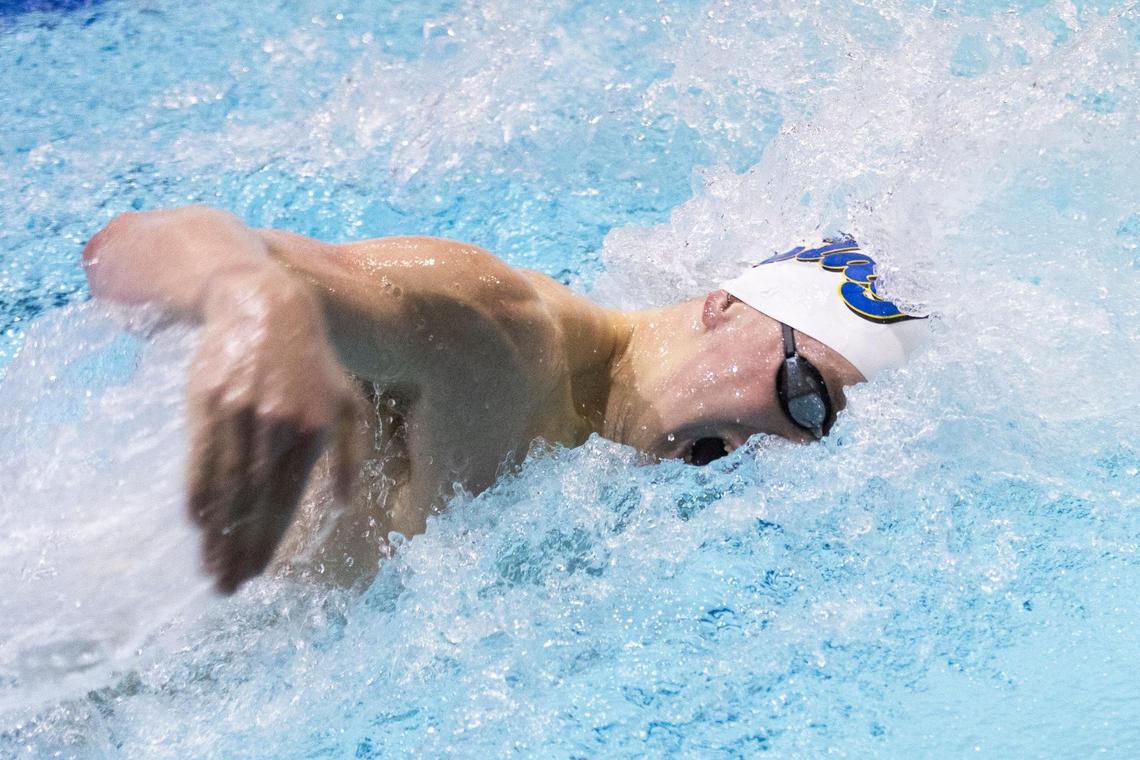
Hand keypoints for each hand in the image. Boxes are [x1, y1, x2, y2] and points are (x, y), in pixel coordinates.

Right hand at [186, 268, 363, 592]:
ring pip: (225, 486)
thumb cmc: (314, 362)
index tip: (257, 575)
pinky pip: (199, 458)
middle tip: (227, 587)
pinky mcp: (208, 402)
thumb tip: (343, 504)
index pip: (286, 501)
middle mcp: (276, 428)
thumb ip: (349, 455)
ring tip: (210, 567)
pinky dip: (197, 493)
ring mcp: (239, 415)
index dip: (269, 541)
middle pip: (253, 503)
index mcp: (313, 432)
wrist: (264, 307)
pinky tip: (196, 523)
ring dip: (216, 533)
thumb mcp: (349, 403)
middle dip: (239, 549)